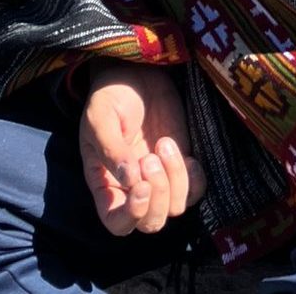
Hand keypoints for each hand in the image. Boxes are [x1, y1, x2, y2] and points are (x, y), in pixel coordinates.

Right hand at [78, 62, 206, 236]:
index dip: (131, 216)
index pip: (117, 223)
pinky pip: (195, 190)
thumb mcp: (100, 117)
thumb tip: (130, 180)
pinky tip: (188, 156)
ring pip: (174, 207)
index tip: (141, 186)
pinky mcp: (181, 164)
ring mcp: (160, 178)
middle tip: (151, 157)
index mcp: (105, 184)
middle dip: (157, 196)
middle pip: (151, 223)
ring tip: (164, 143)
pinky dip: (195, 179)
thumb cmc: (110, 96)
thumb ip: (110, 149)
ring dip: (175, 180)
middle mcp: (133, 189)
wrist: (136, 73)